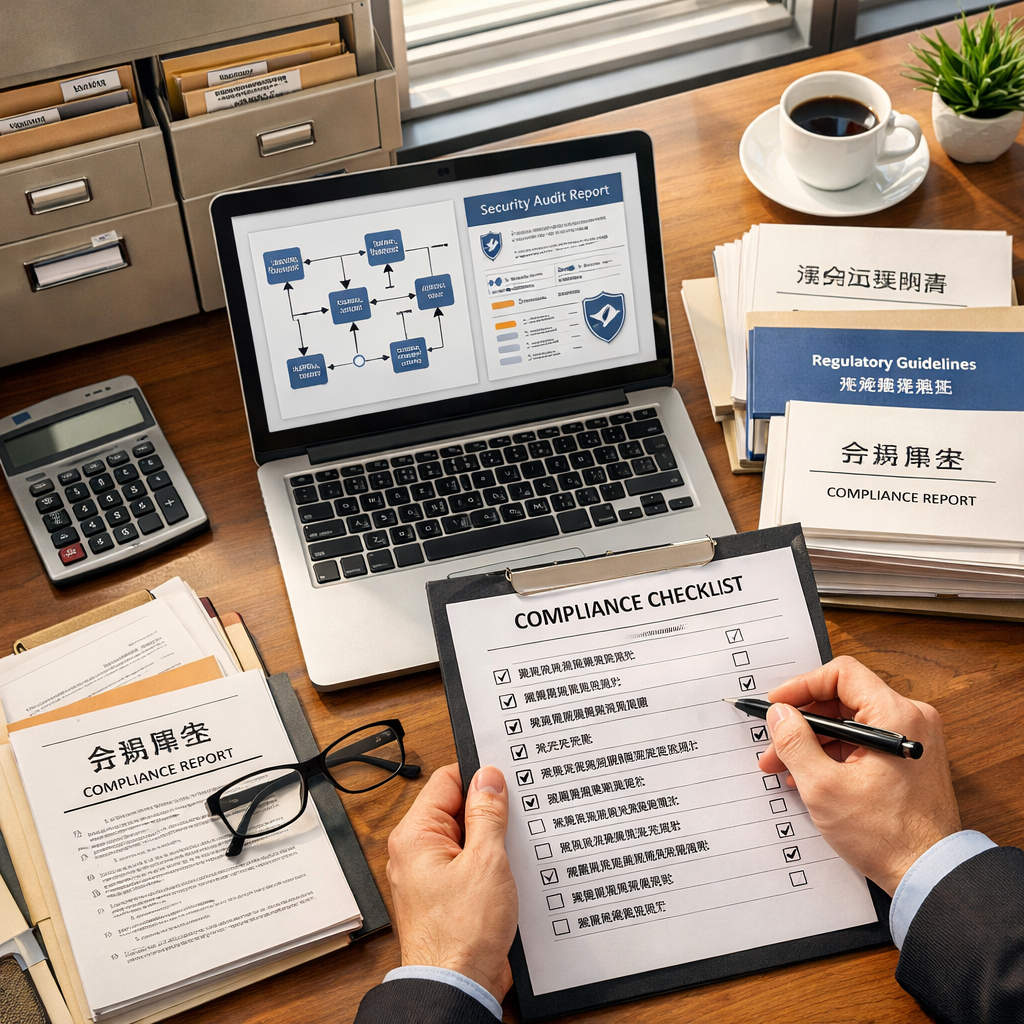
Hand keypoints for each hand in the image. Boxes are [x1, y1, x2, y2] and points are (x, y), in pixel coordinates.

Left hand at [386, 763, 517, 1001]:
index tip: (506, 780)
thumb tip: (488, 778)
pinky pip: (468, 863)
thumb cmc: (461, 933)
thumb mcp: (486, 861)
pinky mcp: (445, 894)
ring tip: (511, 852)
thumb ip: (487, 814)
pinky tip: (509, 872)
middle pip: (456, 808)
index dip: (479, 777)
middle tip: (515, 820)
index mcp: (416, 835)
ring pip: (466, 838)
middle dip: (488, 812)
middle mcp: (416, 852)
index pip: (446, 781)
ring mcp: (429, 874)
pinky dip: (489, 863)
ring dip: (491, 841)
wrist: (457, 987)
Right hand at [757, 656, 960, 895]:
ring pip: (851, 722)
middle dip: (802, 721)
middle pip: (844, 698)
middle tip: (774, 742)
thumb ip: (795, 742)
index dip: (803, 685)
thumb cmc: (886, 835)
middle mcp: (910, 720)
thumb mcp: (824, 786)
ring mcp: (911, 740)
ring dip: (814, 740)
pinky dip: (835, 752)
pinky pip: (864, 741)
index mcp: (896, 716)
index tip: (778, 705)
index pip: (842, 674)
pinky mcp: (909, 759)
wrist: (929, 875)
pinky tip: (809, 775)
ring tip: (784, 766)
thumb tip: (779, 714)